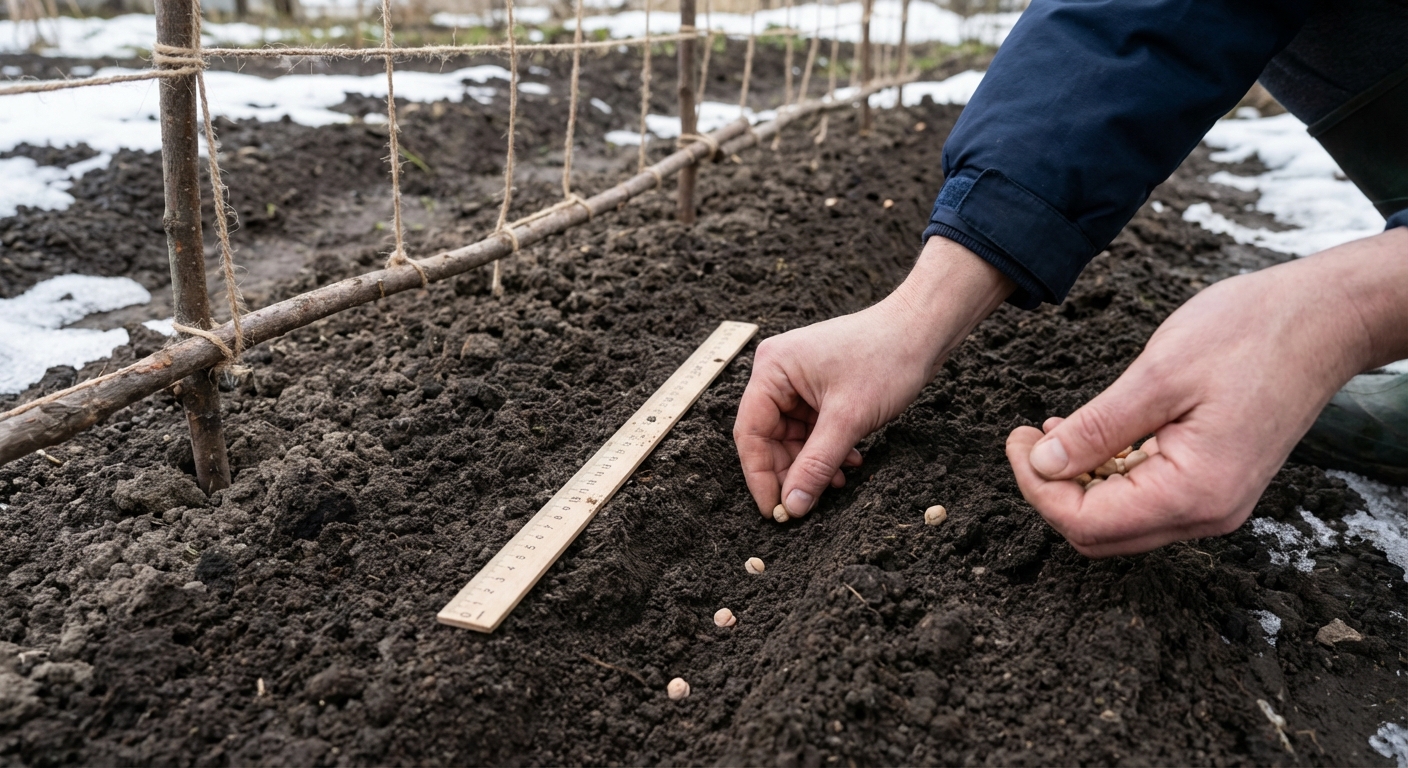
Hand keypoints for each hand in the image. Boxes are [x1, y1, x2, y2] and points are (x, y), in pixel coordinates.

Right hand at [734, 237, 1012, 518]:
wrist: (923, 329)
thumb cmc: (886, 359)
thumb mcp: (848, 420)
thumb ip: (816, 464)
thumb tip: (792, 505)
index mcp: (772, 369)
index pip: (750, 432)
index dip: (760, 475)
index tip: (772, 510)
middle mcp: (778, 372)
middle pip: (769, 436)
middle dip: (790, 471)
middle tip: (805, 504)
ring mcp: (799, 379)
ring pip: (792, 436)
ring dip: (812, 463)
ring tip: (838, 482)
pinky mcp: (819, 387)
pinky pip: (811, 427)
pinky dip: (826, 449)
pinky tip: (849, 462)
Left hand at [1007, 228, 1407, 556]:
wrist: (1323, 319)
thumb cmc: (1250, 334)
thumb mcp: (1158, 374)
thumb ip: (1098, 428)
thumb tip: (1043, 466)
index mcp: (1193, 492)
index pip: (1086, 522)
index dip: (1037, 488)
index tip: (1018, 440)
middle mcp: (1207, 512)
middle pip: (1098, 534)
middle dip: (1051, 491)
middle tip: (1029, 439)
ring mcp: (1214, 502)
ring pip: (1119, 521)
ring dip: (1078, 483)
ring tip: (1058, 430)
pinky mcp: (1214, 482)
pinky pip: (1145, 498)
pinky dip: (1109, 473)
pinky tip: (1093, 432)